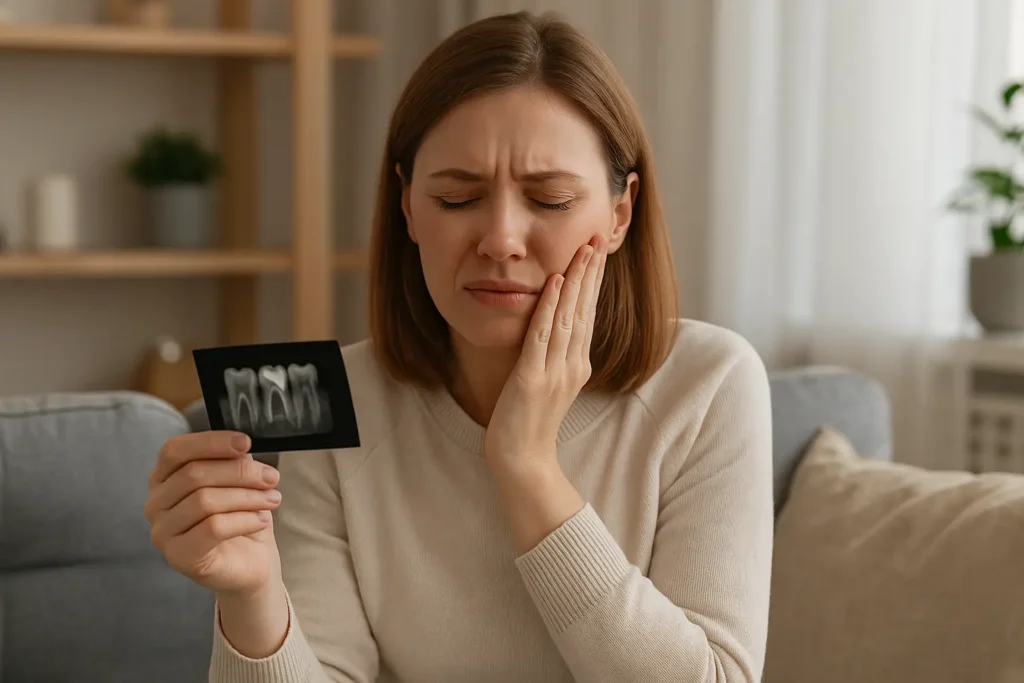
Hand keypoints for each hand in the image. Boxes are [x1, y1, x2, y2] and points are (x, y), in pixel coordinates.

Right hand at [144, 431, 282, 598]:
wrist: (249, 563)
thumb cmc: (240, 518)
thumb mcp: (237, 482)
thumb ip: (232, 462)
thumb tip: (240, 448)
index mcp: (164, 478)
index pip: (175, 450)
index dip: (210, 442)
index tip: (245, 442)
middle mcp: (155, 503)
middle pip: (194, 474)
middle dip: (240, 472)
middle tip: (271, 477)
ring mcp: (162, 532)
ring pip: (204, 501)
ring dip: (247, 496)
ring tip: (272, 499)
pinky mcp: (178, 556)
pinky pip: (212, 528)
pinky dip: (244, 520)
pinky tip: (262, 520)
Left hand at [485, 234, 607, 471]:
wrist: (523, 462)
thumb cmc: (529, 425)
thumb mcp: (548, 386)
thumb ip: (553, 358)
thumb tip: (553, 332)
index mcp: (577, 366)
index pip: (588, 315)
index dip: (593, 283)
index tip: (597, 253)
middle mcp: (572, 365)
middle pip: (585, 310)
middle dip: (591, 272)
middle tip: (597, 239)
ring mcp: (555, 372)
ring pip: (569, 317)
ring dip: (576, 281)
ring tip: (583, 250)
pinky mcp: (533, 379)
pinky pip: (542, 336)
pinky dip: (549, 306)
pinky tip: (553, 282)